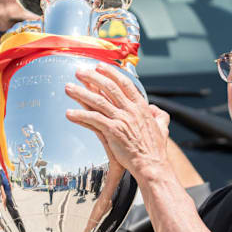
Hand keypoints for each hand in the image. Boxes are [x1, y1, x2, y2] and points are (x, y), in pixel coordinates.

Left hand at [64, 63, 170, 179]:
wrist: (151, 164)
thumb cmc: (155, 149)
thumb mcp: (162, 128)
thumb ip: (159, 115)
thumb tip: (154, 108)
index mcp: (141, 107)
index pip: (125, 83)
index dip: (111, 73)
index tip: (99, 67)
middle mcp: (131, 110)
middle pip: (109, 87)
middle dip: (92, 77)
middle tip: (79, 71)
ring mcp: (121, 119)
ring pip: (98, 101)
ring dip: (81, 93)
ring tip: (68, 88)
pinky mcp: (113, 131)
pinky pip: (93, 119)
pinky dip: (80, 115)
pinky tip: (69, 113)